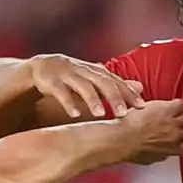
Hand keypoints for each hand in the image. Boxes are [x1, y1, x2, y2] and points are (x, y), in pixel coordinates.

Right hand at [29, 54, 144, 119]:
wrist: (40, 68)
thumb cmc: (72, 77)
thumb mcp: (94, 79)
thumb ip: (115, 85)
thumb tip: (141, 88)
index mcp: (96, 71)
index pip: (116, 81)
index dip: (128, 92)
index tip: (141, 106)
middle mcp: (84, 70)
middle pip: (102, 82)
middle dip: (114, 97)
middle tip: (124, 113)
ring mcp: (67, 74)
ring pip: (82, 86)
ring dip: (92, 99)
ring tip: (101, 114)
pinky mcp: (51, 81)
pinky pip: (60, 92)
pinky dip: (67, 103)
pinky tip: (75, 114)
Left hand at [112, 100, 182, 164]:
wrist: (124, 139)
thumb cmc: (132, 149)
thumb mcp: (149, 158)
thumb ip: (160, 154)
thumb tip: (161, 152)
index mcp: (172, 150)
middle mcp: (175, 136)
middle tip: (182, 119)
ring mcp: (173, 122)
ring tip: (181, 108)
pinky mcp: (168, 109)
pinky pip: (179, 103)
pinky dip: (177, 103)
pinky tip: (172, 103)